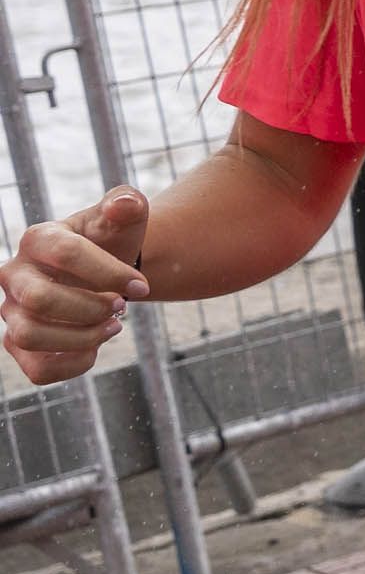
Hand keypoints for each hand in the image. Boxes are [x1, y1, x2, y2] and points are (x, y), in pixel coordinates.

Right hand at [4, 189, 151, 386]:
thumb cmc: (112, 241)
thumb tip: (123, 205)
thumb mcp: (124, 217)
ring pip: (29, 336)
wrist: (107, 270)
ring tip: (113, 327)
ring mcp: (12, 312)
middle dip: (90, 307)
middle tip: (121, 306)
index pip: (67, 254)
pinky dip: (74, 365)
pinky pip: (37, 369)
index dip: (112, 273)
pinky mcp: (19, 344)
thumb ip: (127, 204)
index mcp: (39, 239)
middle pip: (40, 300)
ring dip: (81, 338)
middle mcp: (15, 276)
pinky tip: (96, 347)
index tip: (143, 286)